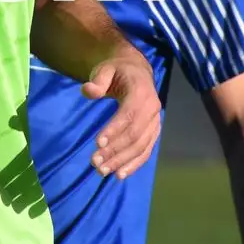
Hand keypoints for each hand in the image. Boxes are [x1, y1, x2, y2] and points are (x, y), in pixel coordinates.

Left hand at [82, 53, 161, 178]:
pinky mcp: (153, 132)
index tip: (98, 143)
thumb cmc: (117, 71)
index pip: (129, 115)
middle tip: (95, 163)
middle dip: (115, 151)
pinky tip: (120, 174)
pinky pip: (146, 151)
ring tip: (103, 171)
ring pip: (141, 146)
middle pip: (135, 135)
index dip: (114, 130)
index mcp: (141, 92)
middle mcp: (153, 109)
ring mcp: (155, 123)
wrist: (136, 72)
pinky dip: (134, 164)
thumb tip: (88, 90)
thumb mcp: (105, 69)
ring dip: (122, 161)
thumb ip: (97, 80)